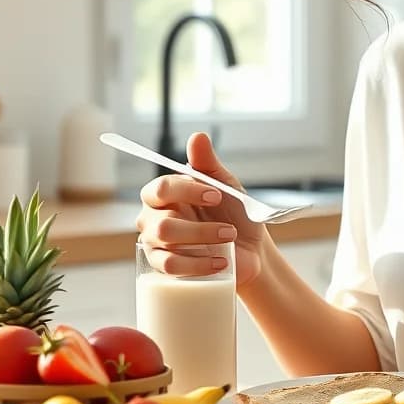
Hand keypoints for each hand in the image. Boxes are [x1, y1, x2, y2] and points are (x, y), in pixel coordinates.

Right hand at [135, 132, 267, 287]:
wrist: (250, 249)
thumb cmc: (234, 213)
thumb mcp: (226, 186)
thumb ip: (209, 164)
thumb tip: (197, 136)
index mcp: (165, 193)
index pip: (162, 188)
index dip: (188, 191)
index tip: (217, 195)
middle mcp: (153, 217)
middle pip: (161, 221)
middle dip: (200, 227)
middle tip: (229, 229)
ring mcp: (155, 244)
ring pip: (165, 243)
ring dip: (202, 242)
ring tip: (228, 241)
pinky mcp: (164, 268)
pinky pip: (170, 266)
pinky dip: (198, 264)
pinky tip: (220, 262)